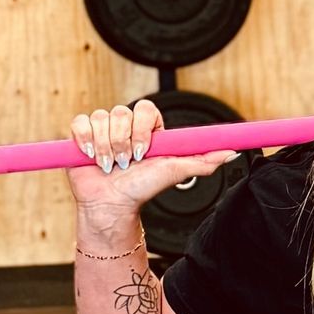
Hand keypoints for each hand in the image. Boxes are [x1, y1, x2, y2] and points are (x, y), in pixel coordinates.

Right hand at [68, 98, 236, 221]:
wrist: (112, 205)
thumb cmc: (142, 189)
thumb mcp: (176, 172)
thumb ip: (204, 160)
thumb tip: (232, 152)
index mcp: (148, 128)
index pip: (146, 108)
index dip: (142, 129)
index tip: (143, 153)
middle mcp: (125, 124)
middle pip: (122, 113)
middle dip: (123, 143)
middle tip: (126, 164)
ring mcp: (103, 128)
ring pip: (101, 118)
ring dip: (106, 147)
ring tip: (110, 166)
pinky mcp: (81, 133)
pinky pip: (81, 122)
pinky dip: (85, 141)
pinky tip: (91, 157)